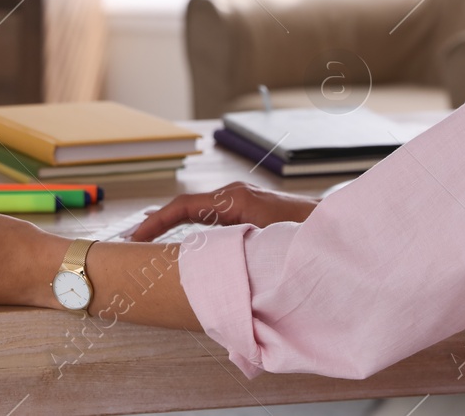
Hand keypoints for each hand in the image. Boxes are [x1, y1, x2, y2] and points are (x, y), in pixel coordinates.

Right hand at [127, 180, 318, 241]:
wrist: (335, 228)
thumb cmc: (306, 237)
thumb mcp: (265, 245)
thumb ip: (234, 253)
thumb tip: (202, 270)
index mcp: (234, 199)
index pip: (183, 206)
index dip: (156, 222)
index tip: (134, 237)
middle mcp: (234, 194)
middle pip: (185, 206)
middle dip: (156, 222)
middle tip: (129, 240)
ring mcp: (241, 199)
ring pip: (196, 210)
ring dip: (171, 223)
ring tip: (145, 239)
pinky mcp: (247, 208)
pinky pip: (209, 215)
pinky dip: (189, 224)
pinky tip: (179, 236)